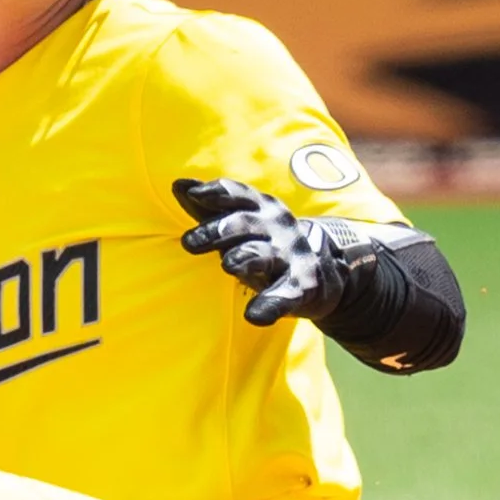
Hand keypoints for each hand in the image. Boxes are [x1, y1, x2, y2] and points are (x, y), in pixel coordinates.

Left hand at [173, 175, 344, 328]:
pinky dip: (271, 304)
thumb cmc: (265, 242)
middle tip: (189, 242)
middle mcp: (277, 226)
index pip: (237, 194)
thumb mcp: (240, 222)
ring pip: (265, 254)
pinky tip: (254, 315)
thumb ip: (208, 206)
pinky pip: (286, 294)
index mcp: (261, 207)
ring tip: (227, 265)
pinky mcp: (302, 285)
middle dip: (217, 230)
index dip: (216, 193)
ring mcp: (291, 254)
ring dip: (246, 257)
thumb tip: (178, 184)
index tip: (194, 195)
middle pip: (244, 224)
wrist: (320, 272)